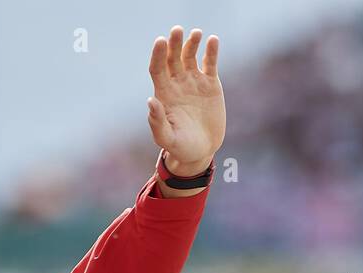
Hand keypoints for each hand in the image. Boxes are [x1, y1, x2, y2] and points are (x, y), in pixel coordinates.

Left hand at [147, 26, 225, 175]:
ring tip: (196, 33)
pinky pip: (210, 63)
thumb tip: (150, 101)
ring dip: (192, 43)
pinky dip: (211, 51)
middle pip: (172, 58)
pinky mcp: (210, 84)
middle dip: (174, 44)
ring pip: (190, 56)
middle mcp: (177, 84)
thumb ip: (157, 122)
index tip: (160, 41)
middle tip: (176, 30)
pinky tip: (212, 40)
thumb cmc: (180, 147)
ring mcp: (193, 82)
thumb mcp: (167, 138)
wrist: (201, 151)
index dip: (157, 55)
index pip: (157, 69)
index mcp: (163, 94)